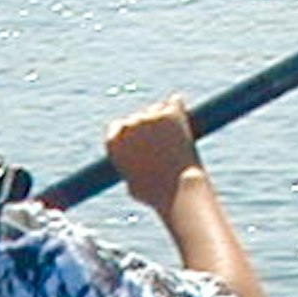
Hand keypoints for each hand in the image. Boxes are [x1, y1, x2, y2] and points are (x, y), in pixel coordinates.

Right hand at [101, 96, 206, 212]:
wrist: (178, 190)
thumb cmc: (156, 194)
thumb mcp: (133, 186)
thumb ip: (131, 168)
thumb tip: (133, 170)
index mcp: (115, 144)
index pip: (116, 127)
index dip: (128, 132)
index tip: (138, 137)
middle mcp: (129, 127)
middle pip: (138, 117)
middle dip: (148, 126)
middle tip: (163, 140)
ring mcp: (150, 118)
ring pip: (157, 109)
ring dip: (163, 118)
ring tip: (175, 136)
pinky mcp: (170, 114)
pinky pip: (174, 102)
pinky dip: (178, 107)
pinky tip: (183, 114)